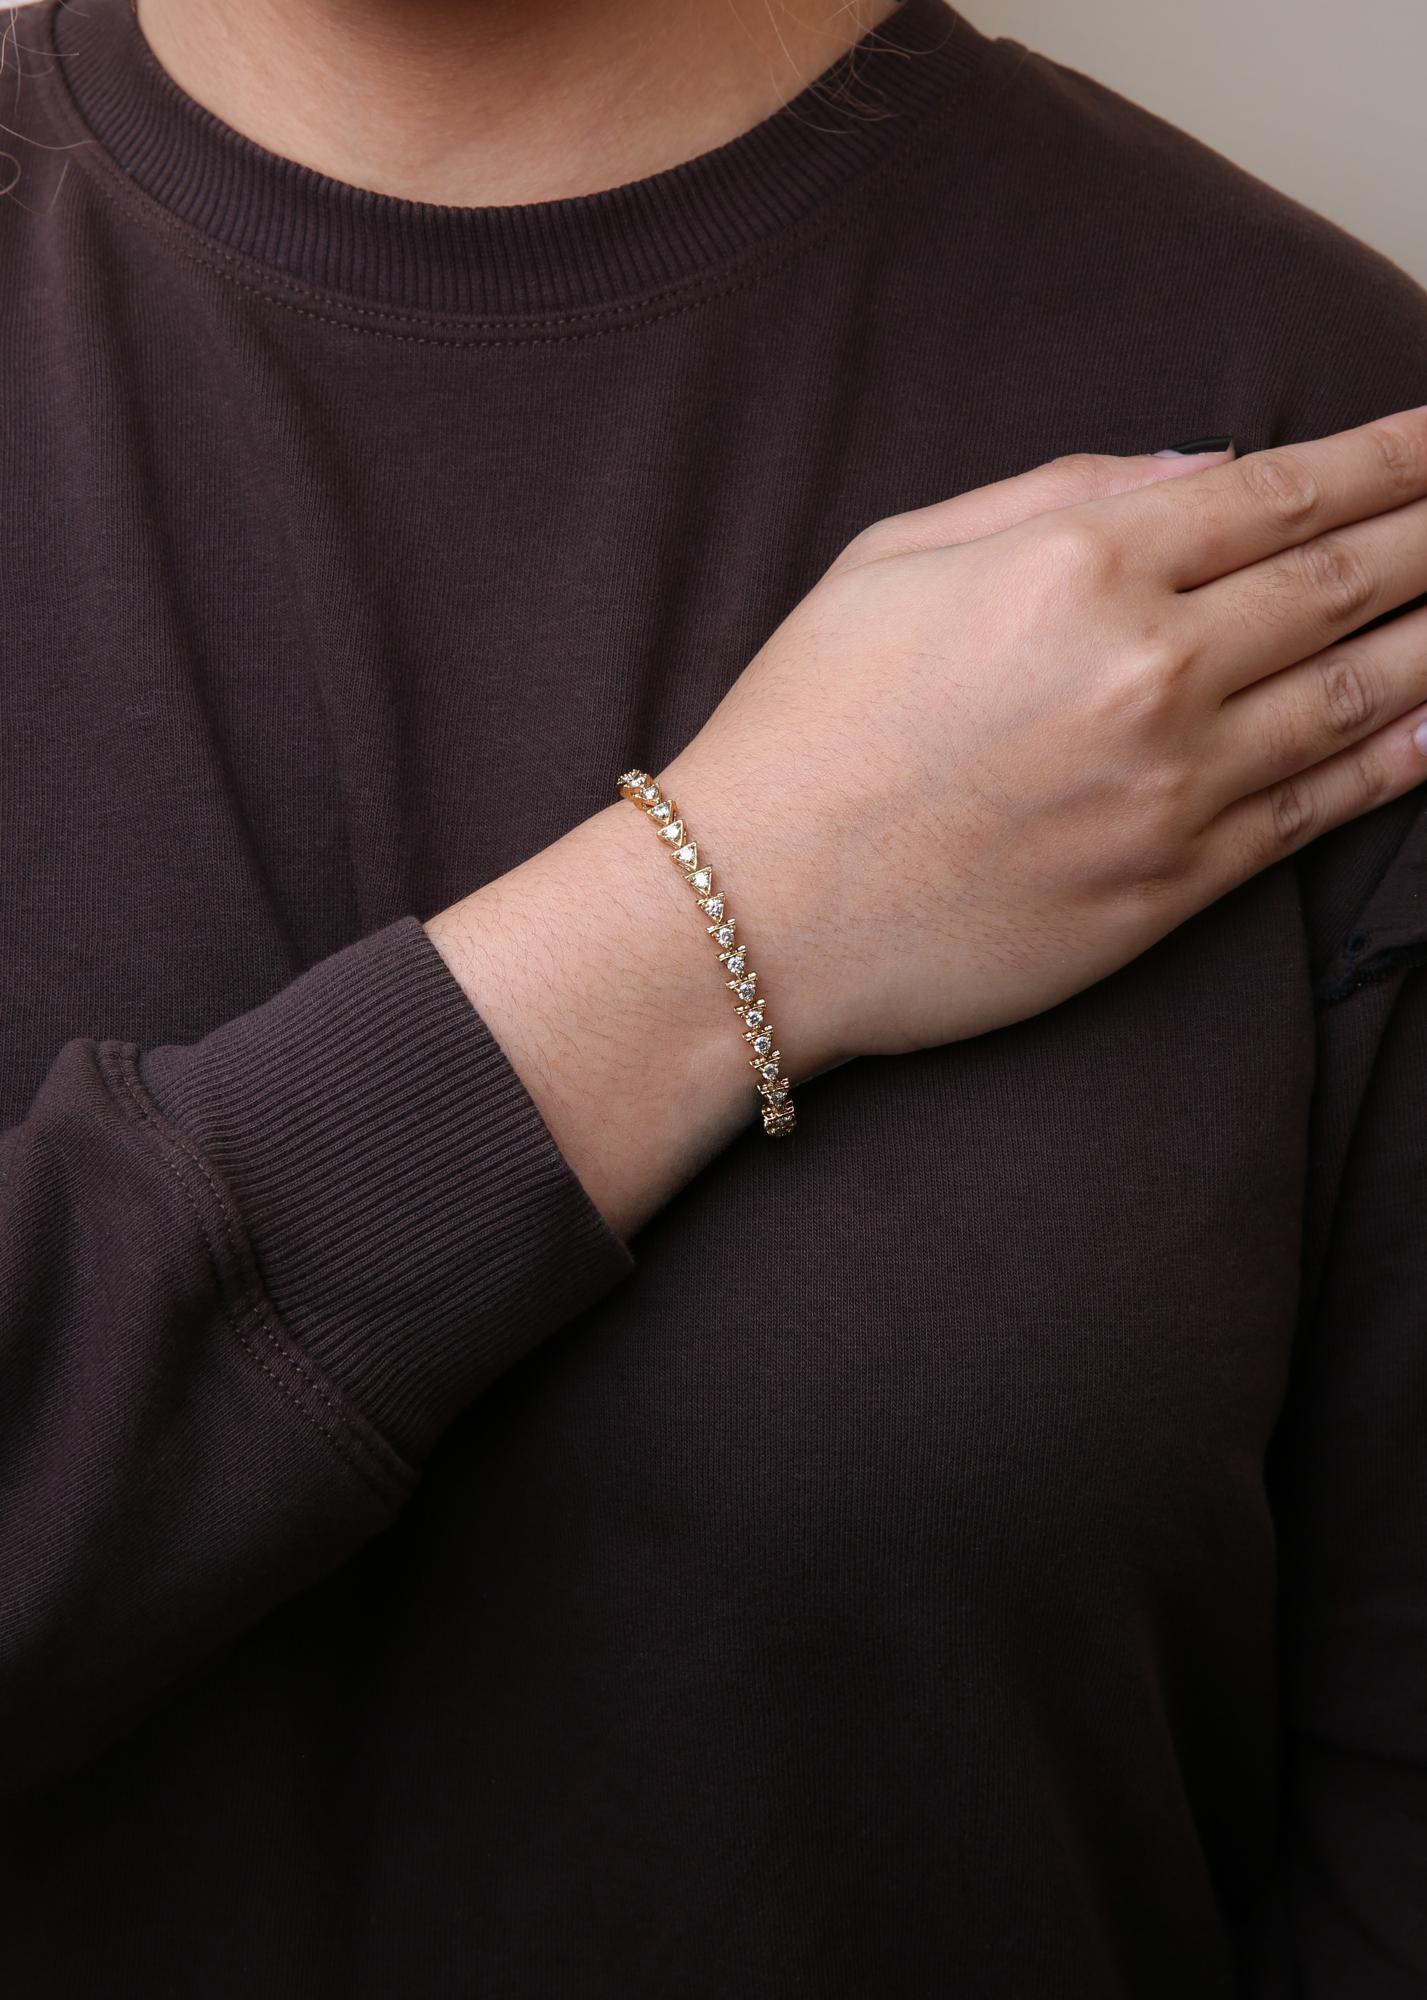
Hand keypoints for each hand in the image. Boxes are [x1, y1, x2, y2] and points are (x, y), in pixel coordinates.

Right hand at [657, 408, 1426, 1070]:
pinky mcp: (1172, 888)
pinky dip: (1401, 764)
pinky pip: (1319, 812)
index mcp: (1077, 564)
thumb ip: (1057, 491)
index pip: (1283, 491)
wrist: (753, 913)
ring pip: (1361, 693)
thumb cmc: (803, 727)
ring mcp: (1173, 786)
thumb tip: (1203, 472)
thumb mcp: (892, 556)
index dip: (1392, 455)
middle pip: (1349, 580)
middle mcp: (1149, 667)